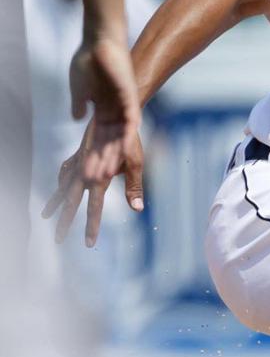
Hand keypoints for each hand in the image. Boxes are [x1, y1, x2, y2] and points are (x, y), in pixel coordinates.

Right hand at [42, 122, 144, 247]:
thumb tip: (137, 209)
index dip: (92, 226)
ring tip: (45, 215)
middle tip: (58, 241)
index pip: (95, 208)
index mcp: (99, 178)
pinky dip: (60, 181)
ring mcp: (78, 163)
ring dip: (55, 203)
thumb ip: (134, 187)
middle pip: (71, 203)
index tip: (89, 243)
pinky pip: (65, 171)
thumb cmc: (130, 140)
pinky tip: (59, 187)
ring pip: (63, 187)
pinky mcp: (78, 155)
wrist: (115, 112)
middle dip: (65, 222)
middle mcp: (84, 173)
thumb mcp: (136, 163)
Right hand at [69, 36, 141, 184]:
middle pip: (108, 144)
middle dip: (101, 162)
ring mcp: (123, 106)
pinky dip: (127, 137)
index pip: (95, 140)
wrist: (100, 41)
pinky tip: (126, 152)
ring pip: (119, 138)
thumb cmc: (88, 61)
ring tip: (108, 175)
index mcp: (100, 112)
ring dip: (114, 156)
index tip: (84, 175)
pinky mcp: (130, 98)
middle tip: (94, 183)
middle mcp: (114, 113)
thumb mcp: (80, 89)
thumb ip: (80, 104)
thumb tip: (78, 118)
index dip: (90, 157)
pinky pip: (131, 123)